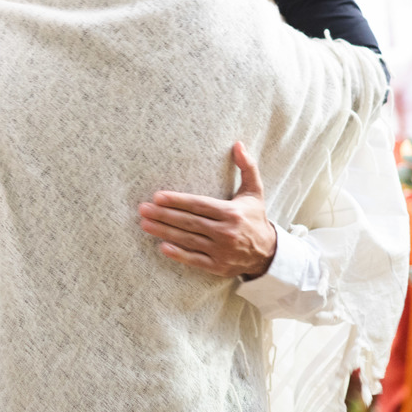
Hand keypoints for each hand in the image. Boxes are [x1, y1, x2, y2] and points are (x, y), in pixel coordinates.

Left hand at [138, 141, 276, 277]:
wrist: (269, 254)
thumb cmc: (255, 218)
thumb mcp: (255, 192)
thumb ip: (247, 168)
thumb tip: (238, 144)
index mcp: (231, 213)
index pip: (199, 205)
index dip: (177, 201)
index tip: (158, 196)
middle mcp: (226, 232)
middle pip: (189, 222)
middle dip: (164, 215)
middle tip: (143, 209)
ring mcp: (221, 251)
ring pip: (188, 240)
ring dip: (164, 232)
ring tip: (145, 224)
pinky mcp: (218, 267)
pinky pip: (195, 260)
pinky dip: (179, 255)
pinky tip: (162, 247)